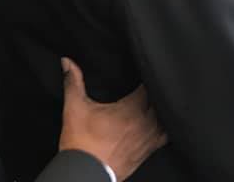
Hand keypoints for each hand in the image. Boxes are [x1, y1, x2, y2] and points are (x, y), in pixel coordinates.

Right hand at [59, 58, 166, 180]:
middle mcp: (144, 123)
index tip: (143, 69)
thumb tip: (67, 62)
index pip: (148, 86)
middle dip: (155, 90)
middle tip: (150, 81)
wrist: (84, 174)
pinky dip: (166, 128)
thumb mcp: (74, 109)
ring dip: (163, 108)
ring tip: (158, 99)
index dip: (147, 74)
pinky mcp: (147, 152)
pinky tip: (162, 122)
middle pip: (159, 99)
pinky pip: (165, 137)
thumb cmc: (81, 143)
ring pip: (166, 117)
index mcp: (130, 110)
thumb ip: (73, 82)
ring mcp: (148, 139)